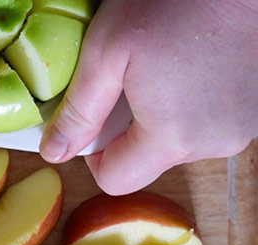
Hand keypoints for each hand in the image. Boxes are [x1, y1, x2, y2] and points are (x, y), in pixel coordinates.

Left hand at [39, 0, 257, 194]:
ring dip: (163, 115)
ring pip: (178, 141)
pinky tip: (191, 67)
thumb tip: (53, 153)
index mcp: (172, 138)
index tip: (96, 118)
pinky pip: (206, 124)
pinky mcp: (253, 114)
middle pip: (148, 160)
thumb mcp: (106, 52)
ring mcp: (240, 129)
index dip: (95, 154)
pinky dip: (191, 104)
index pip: (116, 180)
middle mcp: (213, 144)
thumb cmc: (174, 4)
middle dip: (129, 128)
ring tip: (166, 66)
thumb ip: (79, 111)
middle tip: (132, 79)